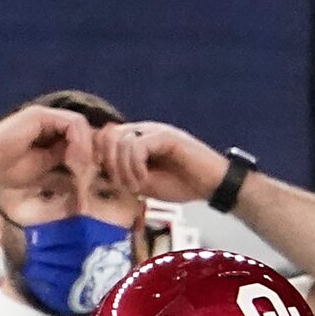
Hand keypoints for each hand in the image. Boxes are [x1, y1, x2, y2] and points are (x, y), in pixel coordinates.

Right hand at [0, 104, 96, 195]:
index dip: (91, 155)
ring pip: (82, 125)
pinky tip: (73, 158)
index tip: (92, 175)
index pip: (81, 138)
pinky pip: (73, 122)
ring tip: (80, 167)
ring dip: (87, 148)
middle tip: (91, 173)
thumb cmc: (7, 170)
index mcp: (50, 134)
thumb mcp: (45, 172)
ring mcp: (45, 116)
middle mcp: (49, 122)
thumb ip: (63, 168)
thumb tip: (86, 176)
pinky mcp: (41, 114)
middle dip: (92, 151)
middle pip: (85, 130)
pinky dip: (79, 141)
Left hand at [97, 121, 228, 203]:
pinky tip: (145, 179)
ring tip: (137, 186)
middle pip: (108, 135)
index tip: (112, 181)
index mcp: (137, 139)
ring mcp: (155, 131)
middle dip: (109, 164)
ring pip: (121, 141)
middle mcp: (143, 130)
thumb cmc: (183, 185)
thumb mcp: (146, 184)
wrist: (213, 185)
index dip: (101, 158)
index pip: (105, 137)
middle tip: (123, 185)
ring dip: (124, 168)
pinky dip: (135, 166)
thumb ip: (126, 175)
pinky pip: (137, 146)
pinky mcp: (166, 136)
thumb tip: (105, 174)